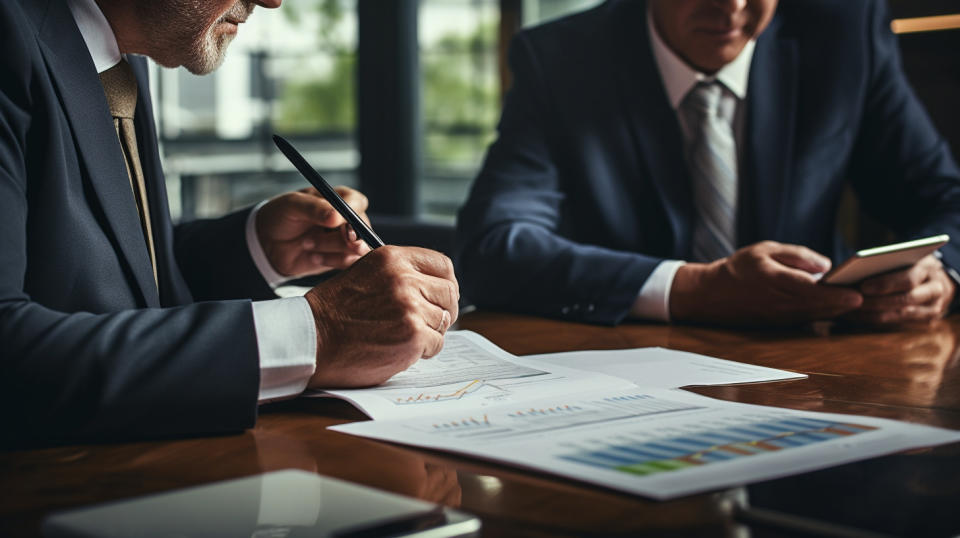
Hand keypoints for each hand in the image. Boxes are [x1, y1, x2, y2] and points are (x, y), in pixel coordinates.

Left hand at [255, 187, 370, 277]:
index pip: (358, 203)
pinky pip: (349, 263)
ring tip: (307, 244)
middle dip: (341, 238)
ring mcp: (347, 240)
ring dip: (330, 248)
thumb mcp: (292, 205)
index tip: (335, 222)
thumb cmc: (281, 216)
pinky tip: (314, 256)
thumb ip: (315, 209)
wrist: (269, 244)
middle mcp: (348, 219)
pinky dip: (330, 261)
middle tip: (319, 239)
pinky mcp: (342, 258)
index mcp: (339, 198)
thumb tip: (336, 217)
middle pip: (362, 229)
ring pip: (356, 249)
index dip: (351, 214)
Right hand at [304, 246, 458, 387]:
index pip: (442, 265)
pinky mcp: (413, 336)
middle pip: (449, 292)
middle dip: (443, 309)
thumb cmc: (333, 311)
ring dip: (429, 332)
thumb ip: (399, 275)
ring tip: (401, 335)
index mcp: (392, 258)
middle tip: (426, 321)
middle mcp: (404, 279)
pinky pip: (437, 344)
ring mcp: (410, 308)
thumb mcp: (366, 274)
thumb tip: (432, 286)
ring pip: (444, 320)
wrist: (312, 340)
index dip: (444, 283)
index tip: (439, 296)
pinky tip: (399, 348)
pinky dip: (423, 351)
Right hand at [670, 241, 862, 325]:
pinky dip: (827, 315)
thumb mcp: (765, 249)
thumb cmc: (739, 268)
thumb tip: (825, 266)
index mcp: (775, 281)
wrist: (712, 295)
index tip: (857, 295)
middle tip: (872, 298)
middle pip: (821, 307)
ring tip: (862, 302)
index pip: (812, 291)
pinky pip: (810, 320)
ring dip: (840, 311)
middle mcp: (780, 304)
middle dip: (846, 304)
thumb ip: (796, 255)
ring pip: (818, 316)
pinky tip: (841, 308)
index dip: (836, 296)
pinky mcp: (782, 324)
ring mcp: (781, 317)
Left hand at [844, 255, 954, 325]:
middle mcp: (934, 291)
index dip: (885, 284)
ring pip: (899, 315)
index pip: (908, 280)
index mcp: (928, 270)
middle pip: (904, 300)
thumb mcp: (902, 258)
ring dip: (872, 314)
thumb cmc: (908, 265)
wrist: (933, 279)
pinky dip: (874, 320)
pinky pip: (897, 324)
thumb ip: (886, 263)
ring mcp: (932, 309)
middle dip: (876, 302)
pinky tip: (856, 316)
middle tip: (851, 302)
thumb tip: (855, 271)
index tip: (863, 287)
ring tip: (848, 310)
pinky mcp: (925, 322)